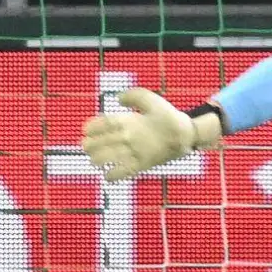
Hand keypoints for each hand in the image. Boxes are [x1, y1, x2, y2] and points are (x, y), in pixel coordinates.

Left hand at [81, 88, 223, 181]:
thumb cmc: (167, 115)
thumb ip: (132, 95)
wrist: (185, 135)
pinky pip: (123, 173)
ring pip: (107, 158)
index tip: (85, 129)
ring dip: (96, 159)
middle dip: (89, 145)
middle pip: (100, 142)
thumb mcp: (151, 99)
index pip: (104, 124)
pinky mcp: (142, 164)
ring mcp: (135, 152)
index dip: (92, 127)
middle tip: (85, 146)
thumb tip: (117, 99)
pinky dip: (112, 176)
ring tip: (93, 159)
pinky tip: (107, 175)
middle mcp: (130, 137)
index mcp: (130, 120)